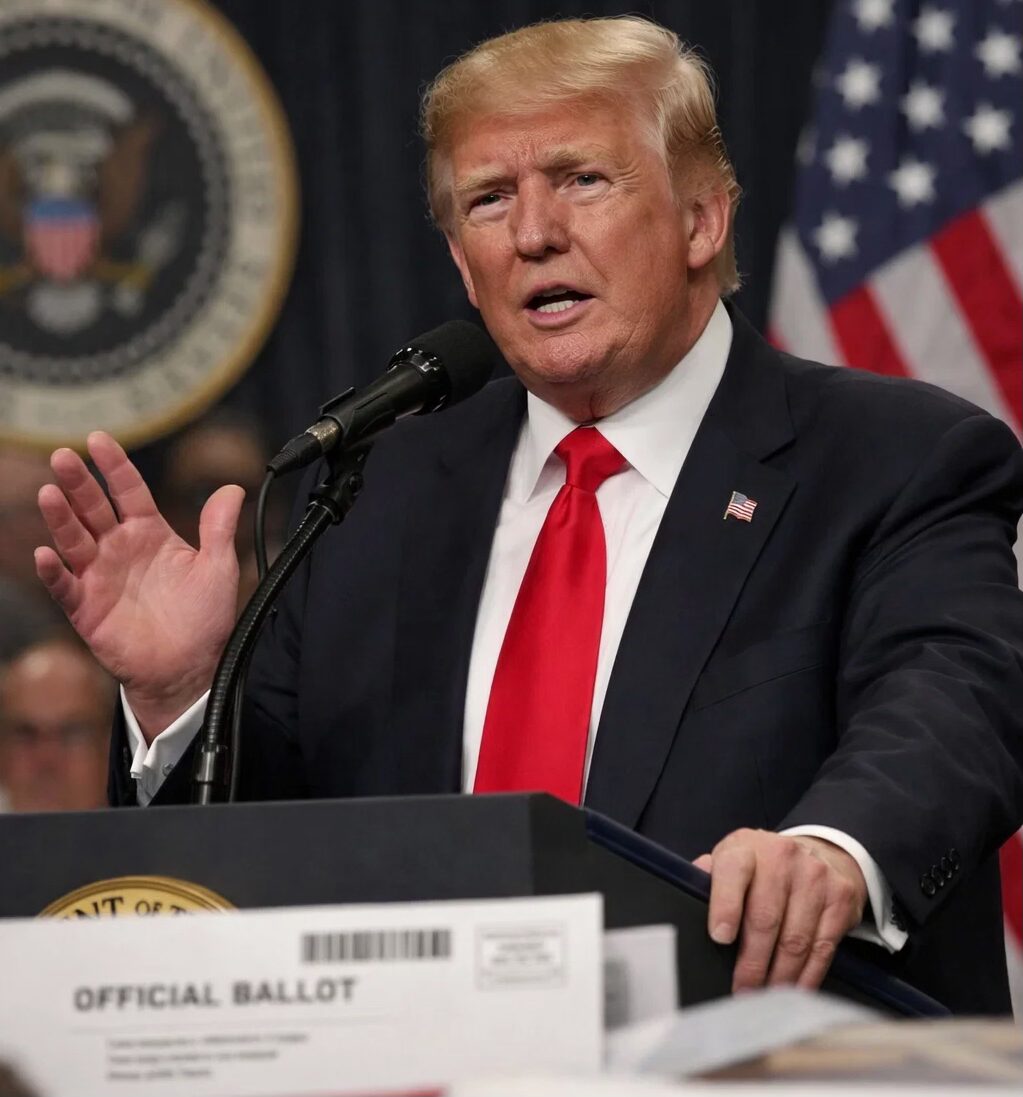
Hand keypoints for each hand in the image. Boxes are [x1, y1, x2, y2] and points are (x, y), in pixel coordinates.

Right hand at [35, 431, 243, 740]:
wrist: (190, 668)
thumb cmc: (205, 618)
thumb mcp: (219, 568)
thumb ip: (219, 528)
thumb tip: (232, 487)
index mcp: (150, 534)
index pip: (128, 491)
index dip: (114, 466)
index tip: (97, 439)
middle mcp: (119, 549)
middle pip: (93, 508)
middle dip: (78, 482)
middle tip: (62, 456)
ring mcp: (99, 577)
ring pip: (73, 540)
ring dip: (60, 518)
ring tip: (50, 493)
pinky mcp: (86, 608)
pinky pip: (65, 586)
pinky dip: (52, 572)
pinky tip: (44, 554)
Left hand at [694, 829, 866, 991]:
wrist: (819, 852)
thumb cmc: (763, 866)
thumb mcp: (733, 860)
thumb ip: (710, 877)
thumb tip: (687, 889)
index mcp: (746, 848)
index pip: (733, 873)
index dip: (726, 906)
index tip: (720, 937)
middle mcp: (782, 857)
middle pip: (766, 918)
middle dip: (752, 961)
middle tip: (742, 989)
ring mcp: (815, 876)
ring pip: (795, 939)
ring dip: (779, 976)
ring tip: (765, 997)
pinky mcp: (840, 898)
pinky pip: (823, 947)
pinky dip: (807, 975)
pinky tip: (795, 989)